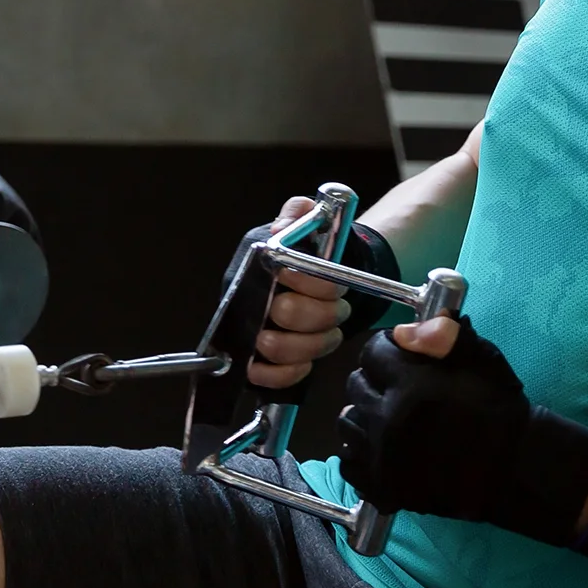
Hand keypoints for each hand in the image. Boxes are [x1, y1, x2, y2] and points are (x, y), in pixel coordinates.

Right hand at [246, 197, 350, 390]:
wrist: (318, 282)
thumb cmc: (310, 253)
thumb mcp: (307, 221)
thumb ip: (300, 211)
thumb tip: (292, 217)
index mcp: (256, 261)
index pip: (279, 273)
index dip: (312, 282)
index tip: (334, 284)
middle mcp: (248, 296)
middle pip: (284, 313)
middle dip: (321, 313)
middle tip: (339, 307)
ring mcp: (250, 329)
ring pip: (278, 348)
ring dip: (314, 342)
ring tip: (331, 329)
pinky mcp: (259, 359)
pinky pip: (266, 376)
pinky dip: (289, 372)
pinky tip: (306, 362)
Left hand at [336, 316, 587, 548]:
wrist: (514, 469)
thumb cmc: (499, 409)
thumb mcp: (482, 360)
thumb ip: (442, 337)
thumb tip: (404, 331)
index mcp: (411, 385)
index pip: (372, 352)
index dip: (387, 349)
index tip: (400, 357)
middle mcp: (389, 421)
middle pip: (356, 386)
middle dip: (374, 380)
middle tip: (397, 388)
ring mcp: (383, 459)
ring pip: (347, 423)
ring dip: (364, 415)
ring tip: (389, 417)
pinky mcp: (383, 488)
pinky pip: (350, 463)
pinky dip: (361, 453)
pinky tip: (383, 447)